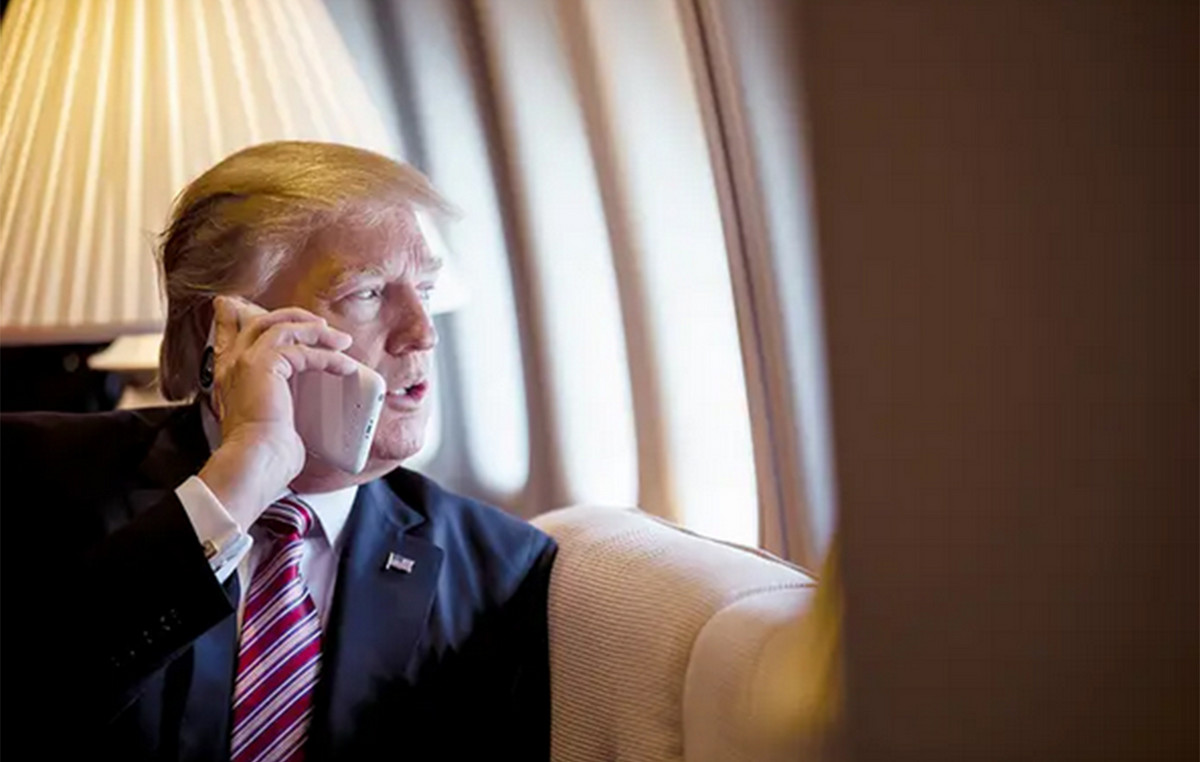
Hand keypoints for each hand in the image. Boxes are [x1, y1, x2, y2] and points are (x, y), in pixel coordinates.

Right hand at [198, 295, 356, 526]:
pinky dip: (328, 356)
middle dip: (295, 318)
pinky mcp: (264, 365)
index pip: (239, 334)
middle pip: (263, 322)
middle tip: (322, 326)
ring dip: (317, 332)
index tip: (294, 321)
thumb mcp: (273, 420)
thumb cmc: (264, 454)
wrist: (253, 463)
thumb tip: (311, 406)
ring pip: (283, 328)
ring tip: (341, 342)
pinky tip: (345, 366)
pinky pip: (302, 350)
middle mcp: (233, 364)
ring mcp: (246, 362)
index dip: (268, 321)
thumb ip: (283, 402)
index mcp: (231, 376)